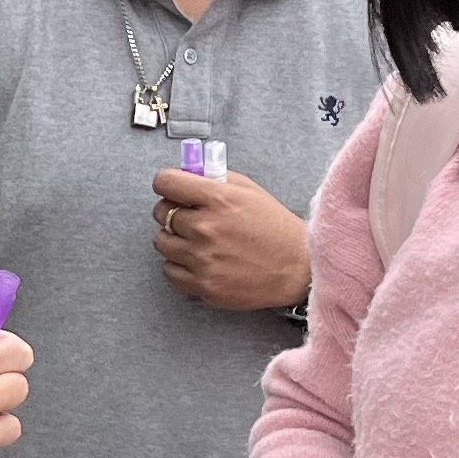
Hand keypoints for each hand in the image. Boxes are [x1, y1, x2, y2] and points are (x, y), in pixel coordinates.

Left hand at [152, 169, 312, 314]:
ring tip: (194, 240)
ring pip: (161, 242)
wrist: (297, 269)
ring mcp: (203, 259)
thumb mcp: (250, 191)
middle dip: (172, 211)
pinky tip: (197, 260)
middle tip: (187, 216)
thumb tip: (187, 173)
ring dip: (173, 239)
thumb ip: (216, 179)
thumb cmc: (275, 228)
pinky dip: (178, 265)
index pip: (166, 182)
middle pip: (161, 213)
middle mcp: (207, 228)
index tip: (171, 189)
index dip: (167, 183)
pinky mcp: (203, 284)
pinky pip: (169, 270)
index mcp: (219, 199)